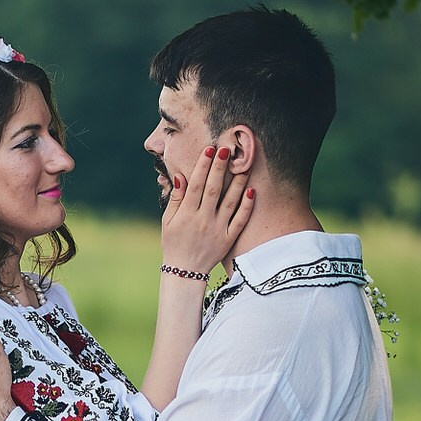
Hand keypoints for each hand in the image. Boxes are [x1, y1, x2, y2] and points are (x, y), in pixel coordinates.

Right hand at [161, 144, 254, 276]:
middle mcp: (203, 220)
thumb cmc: (173, 243)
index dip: (202, 166)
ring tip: (245, 165)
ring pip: (230, 202)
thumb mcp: (167, 221)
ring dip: (238, 182)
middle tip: (227, 149)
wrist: (184, 272)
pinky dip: (247, 206)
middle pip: (213, 189)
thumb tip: (181, 176)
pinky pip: (240, 220)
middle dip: (220, 168)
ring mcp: (217, 229)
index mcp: (186, 214)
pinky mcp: (228, 238)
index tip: (209, 150)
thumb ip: (176, 199)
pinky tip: (252, 191)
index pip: (195, 185)